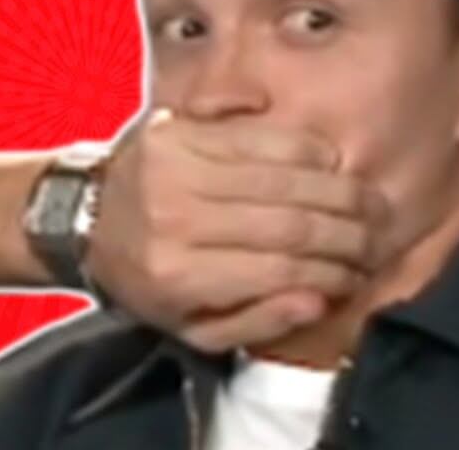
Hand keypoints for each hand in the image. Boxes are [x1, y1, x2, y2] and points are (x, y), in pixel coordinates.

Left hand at [84, 109, 390, 353]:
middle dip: (346, 231)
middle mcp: (176, 218)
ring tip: (366, 202)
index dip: (332, 274)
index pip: (279, 270)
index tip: (359, 276)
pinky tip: (329, 164)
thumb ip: (256, 320)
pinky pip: (259, 135)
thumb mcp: (192, 329)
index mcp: (178, 275)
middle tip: (376, 236)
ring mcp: (175, 167)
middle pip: (289, 222)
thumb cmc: (146, 280)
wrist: (82, 218)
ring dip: (336, 189)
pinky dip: (304, 149)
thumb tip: (319, 300)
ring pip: (282, 175)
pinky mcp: (177, 130)